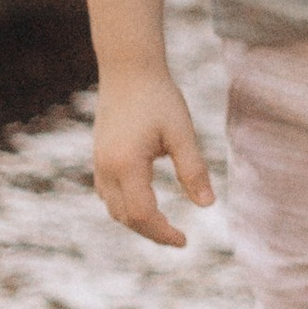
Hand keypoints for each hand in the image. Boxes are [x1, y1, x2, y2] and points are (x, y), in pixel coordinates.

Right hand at [89, 66, 213, 245]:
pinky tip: (142, 200)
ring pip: (113, 208)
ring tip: (163, 224)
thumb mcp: (182, 133)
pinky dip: (124, 205)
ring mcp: (99, 162)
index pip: (143, 215)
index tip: (185, 241)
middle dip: (151, 232)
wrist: (128, 67)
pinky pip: (106, 193)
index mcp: (127, 165)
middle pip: (126, 217)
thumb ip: (194, 170)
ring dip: (136, 221)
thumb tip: (208, 205)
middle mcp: (107, 168)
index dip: (163, 233)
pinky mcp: (99, 155)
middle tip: (178, 237)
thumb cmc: (159, 97)